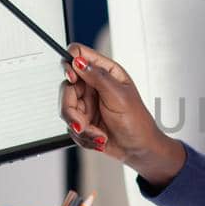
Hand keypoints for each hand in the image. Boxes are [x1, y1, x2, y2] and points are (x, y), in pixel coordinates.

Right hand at [59, 43, 185, 186]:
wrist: (139, 149)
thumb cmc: (136, 121)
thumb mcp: (118, 96)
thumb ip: (97, 76)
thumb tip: (79, 60)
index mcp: (106, 72)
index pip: (79, 55)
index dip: (70, 64)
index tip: (72, 78)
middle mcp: (93, 85)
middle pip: (66, 87)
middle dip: (73, 110)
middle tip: (82, 124)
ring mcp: (87, 103)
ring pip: (66, 109)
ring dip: (80, 127)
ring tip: (98, 134)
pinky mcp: (83, 119)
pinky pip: (70, 126)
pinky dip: (83, 136)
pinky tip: (99, 138)